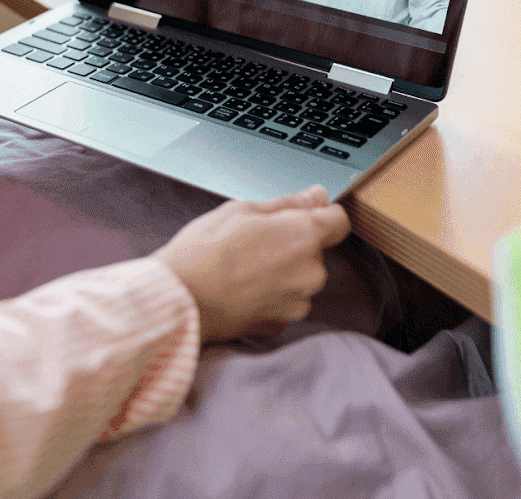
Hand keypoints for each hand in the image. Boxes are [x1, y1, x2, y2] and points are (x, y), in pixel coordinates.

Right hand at [151, 186, 349, 342]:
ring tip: (242, 268)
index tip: (299, 215)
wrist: (181, 299)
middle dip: (291, 244)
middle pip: (314, 251)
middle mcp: (311, 272)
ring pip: (299, 278)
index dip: (320, 214)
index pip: (338, 220)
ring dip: (281, 272)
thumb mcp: (241, 210)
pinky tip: (240, 289)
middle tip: (252, 241)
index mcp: (304, 236)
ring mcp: (298, 302)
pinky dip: (269, 296)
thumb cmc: (205, 251)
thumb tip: (317, 196)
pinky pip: (284, 302)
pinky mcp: (282, 324)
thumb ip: (288, 203)